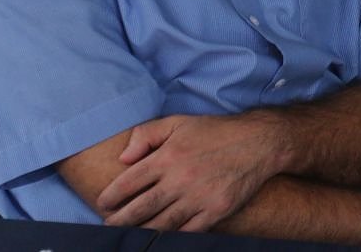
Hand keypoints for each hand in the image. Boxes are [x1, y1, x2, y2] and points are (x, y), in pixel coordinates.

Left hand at [97, 113, 285, 230]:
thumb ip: (147, 134)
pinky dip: (171, 238)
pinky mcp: (215, 211)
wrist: (258, 143)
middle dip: (119, 221)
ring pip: (160, 224)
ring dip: (140, 232)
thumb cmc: (215, 131)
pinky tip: (159, 239)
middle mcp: (180, 179)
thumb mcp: (178, 122)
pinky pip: (187, 232)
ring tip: (127, 237)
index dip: (111, 196)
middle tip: (108, 227)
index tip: (102, 204)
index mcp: (168, 156)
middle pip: (140, 208)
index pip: (129, 181)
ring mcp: (198, 198)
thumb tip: (123, 158)